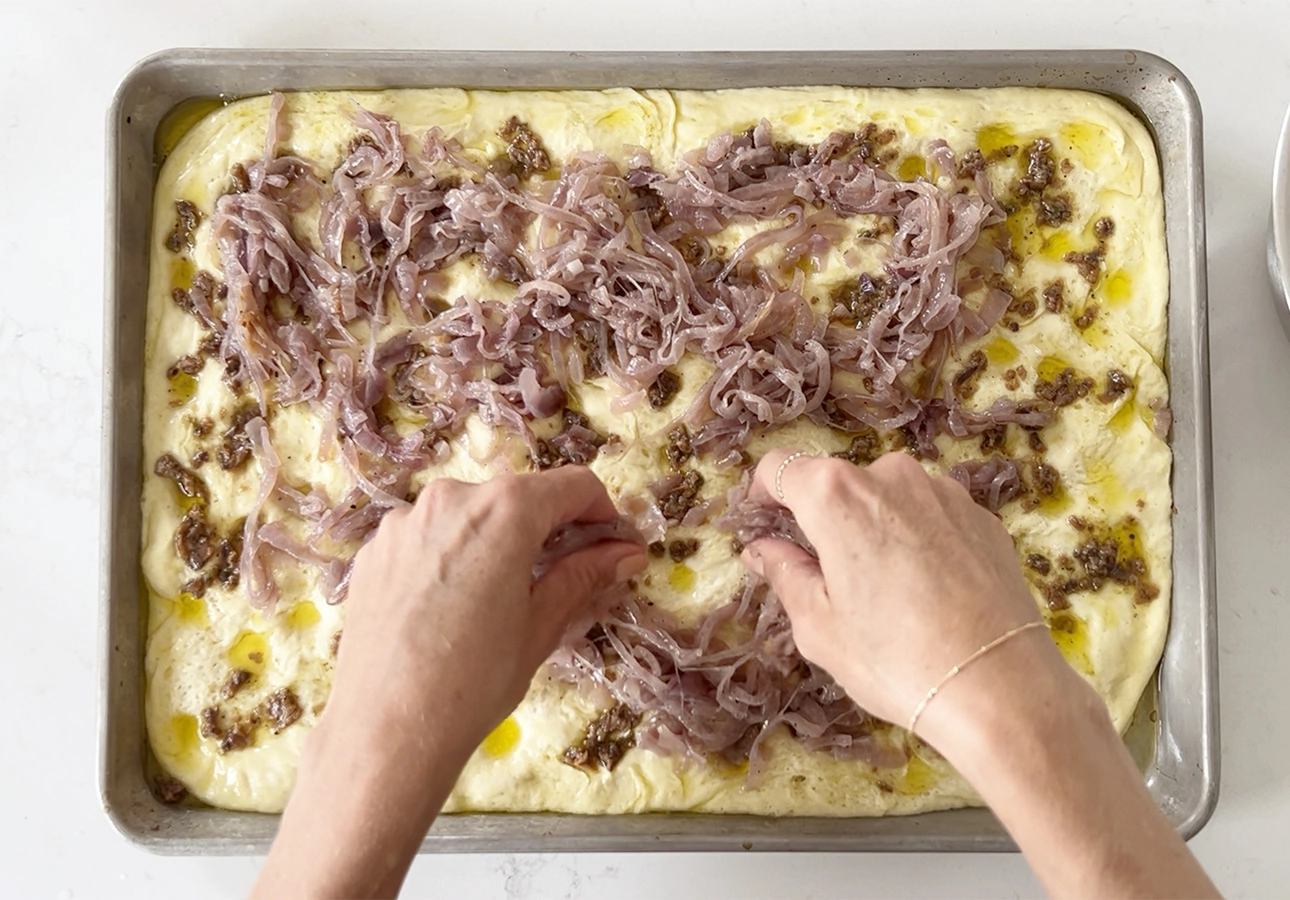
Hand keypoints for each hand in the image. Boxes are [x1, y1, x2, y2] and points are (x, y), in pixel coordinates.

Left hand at [253, 467, 645, 899]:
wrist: (385, 731)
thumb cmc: (475, 682)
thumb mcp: (541, 626)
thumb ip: (583, 575)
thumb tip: (626, 552)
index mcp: (504, 511)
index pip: (574, 486)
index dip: (602, 513)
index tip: (610, 546)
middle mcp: (451, 499)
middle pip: (518, 496)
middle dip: (547, 528)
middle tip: (560, 578)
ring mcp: (404, 522)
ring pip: (470, 516)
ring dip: (495, 542)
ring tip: (498, 600)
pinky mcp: (375, 550)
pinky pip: (428, 538)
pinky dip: (451, 557)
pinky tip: (450, 609)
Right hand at [741, 450, 1218, 899]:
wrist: (1001, 687)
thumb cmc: (895, 660)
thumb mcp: (820, 626)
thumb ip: (785, 574)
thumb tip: (763, 550)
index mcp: (836, 496)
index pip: (780, 468)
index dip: (763, 494)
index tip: (762, 522)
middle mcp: (890, 475)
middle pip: (836, 483)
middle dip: (823, 519)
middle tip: (824, 574)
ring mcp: (943, 492)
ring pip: (887, 498)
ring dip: (873, 527)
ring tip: (883, 588)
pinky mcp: (982, 516)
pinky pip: (931, 515)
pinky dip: (917, 538)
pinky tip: (926, 590)